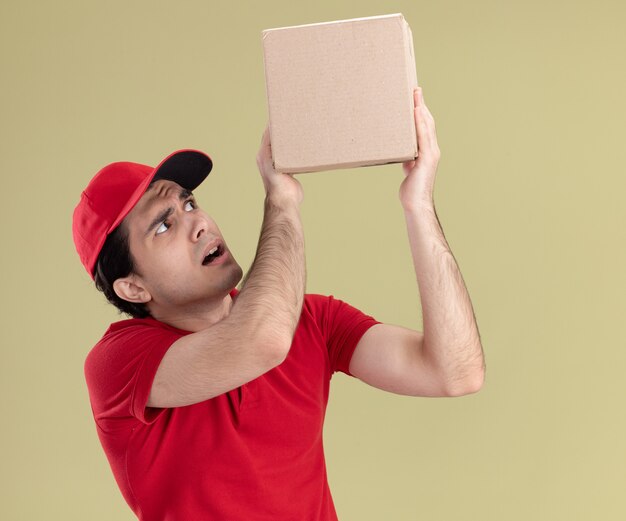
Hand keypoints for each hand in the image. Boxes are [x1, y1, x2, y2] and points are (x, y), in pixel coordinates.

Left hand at [256, 125, 303, 205]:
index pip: (268, 135)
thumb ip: (268, 144)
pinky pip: (293, 157)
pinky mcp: (290, 170)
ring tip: (300, 131)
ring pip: (286, 148)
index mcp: (263, 155)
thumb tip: (269, 127)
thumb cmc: (275, 182)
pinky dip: (298, 151)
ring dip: (292, 141)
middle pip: (278, 140)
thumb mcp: (268, 159)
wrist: (284, 199)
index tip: (281, 114)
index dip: (273, 124)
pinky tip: (305, 147)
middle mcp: (271, 159)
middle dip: (284, 131)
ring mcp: (280, 164)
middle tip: (293, 120)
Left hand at [399, 88, 440, 210]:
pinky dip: (419, 123)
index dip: (422, 112)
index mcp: (428, 152)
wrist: (416, 203)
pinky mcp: (426, 159)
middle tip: (415, 89)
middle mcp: (432, 150)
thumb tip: (404, 156)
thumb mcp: (409, 170)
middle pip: (428, 122)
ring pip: (426, 126)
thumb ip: (408, 160)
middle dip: (422, 105)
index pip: (426, 127)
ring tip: (415, 95)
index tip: (416, 98)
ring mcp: (431, 154)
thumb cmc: (411, 189)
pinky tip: (415, 113)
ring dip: (421, 109)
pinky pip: (422, 137)